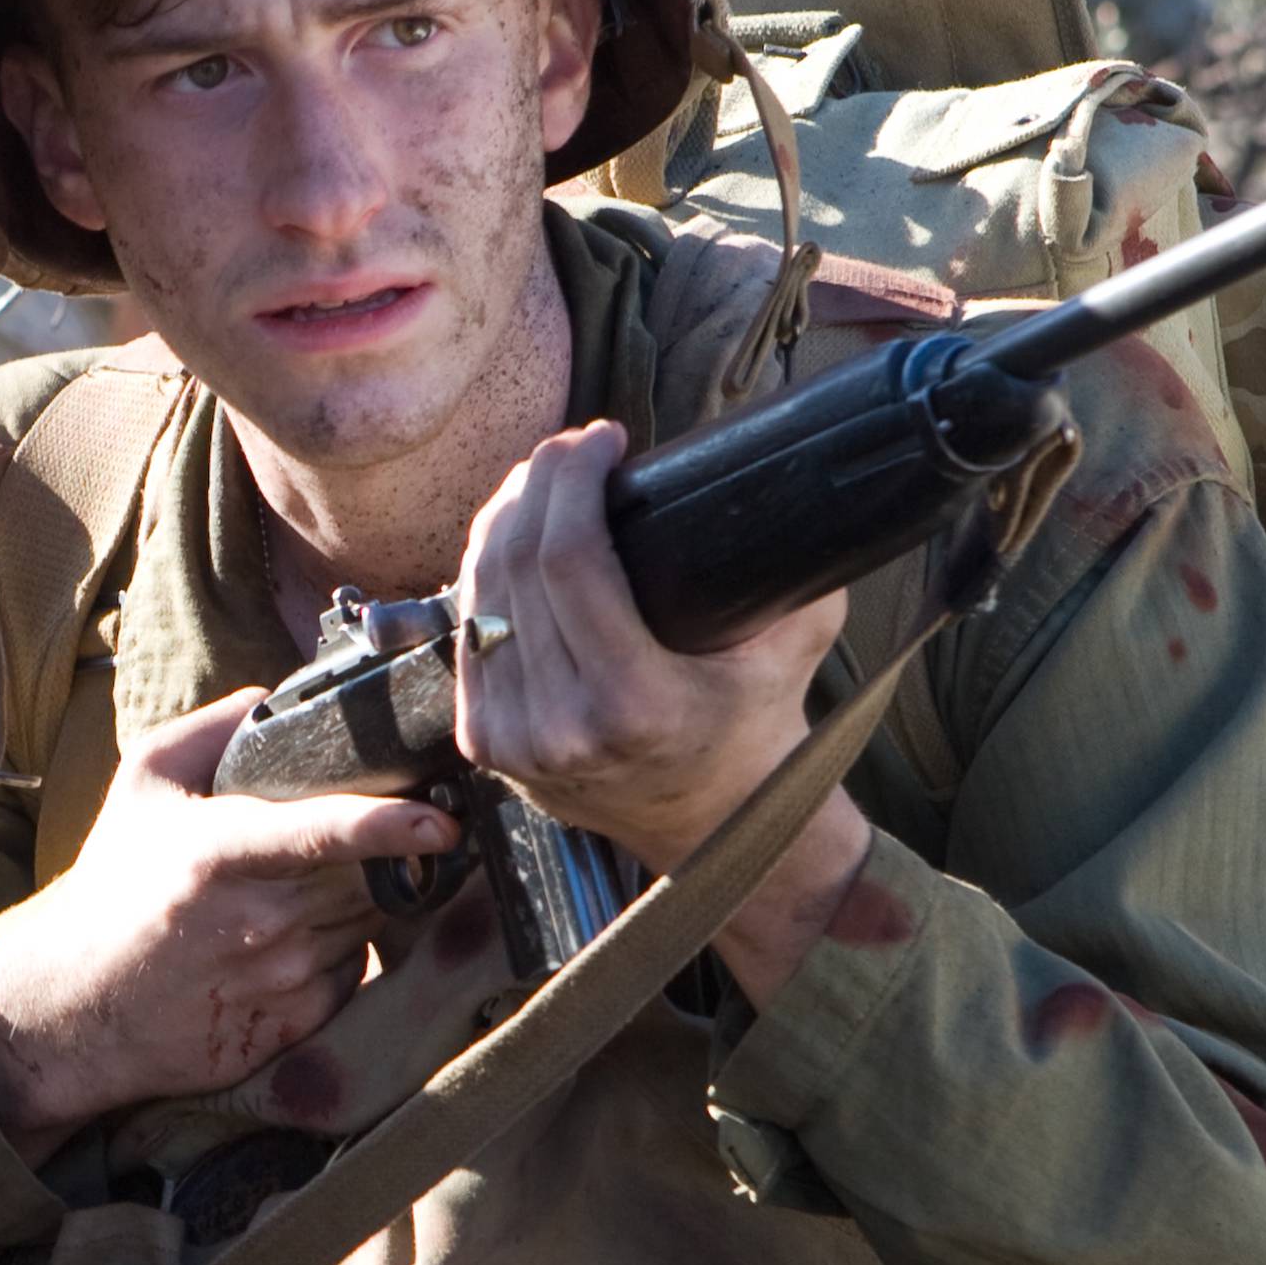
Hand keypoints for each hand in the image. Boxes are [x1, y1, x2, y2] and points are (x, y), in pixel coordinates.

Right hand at [0, 691, 455, 1161]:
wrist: (75, 1010)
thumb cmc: (113, 891)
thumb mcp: (140, 789)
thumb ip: (209, 730)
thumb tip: (273, 698)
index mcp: (220, 854)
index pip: (324, 834)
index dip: (392, 826)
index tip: (444, 820)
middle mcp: (259, 920)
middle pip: (370, 874)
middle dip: (390, 850)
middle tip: (393, 827)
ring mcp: (283, 979)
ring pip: (369, 921)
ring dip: (363, 896)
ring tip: (306, 886)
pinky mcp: (298, 1024)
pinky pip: (354, 970)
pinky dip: (341, 947)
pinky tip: (292, 940)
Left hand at [453, 420, 851, 869]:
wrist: (713, 827)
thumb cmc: (758, 725)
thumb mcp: (795, 644)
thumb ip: (795, 570)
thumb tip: (784, 476)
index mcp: (636, 705)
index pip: (571, 560)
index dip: (572, 479)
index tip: (602, 437)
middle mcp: (561, 729)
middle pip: (517, 565)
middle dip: (538, 483)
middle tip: (572, 446)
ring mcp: (512, 741)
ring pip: (481, 593)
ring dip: (503, 519)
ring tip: (544, 478)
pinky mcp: (483, 743)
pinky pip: (470, 630)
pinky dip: (484, 572)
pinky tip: (511, 535)